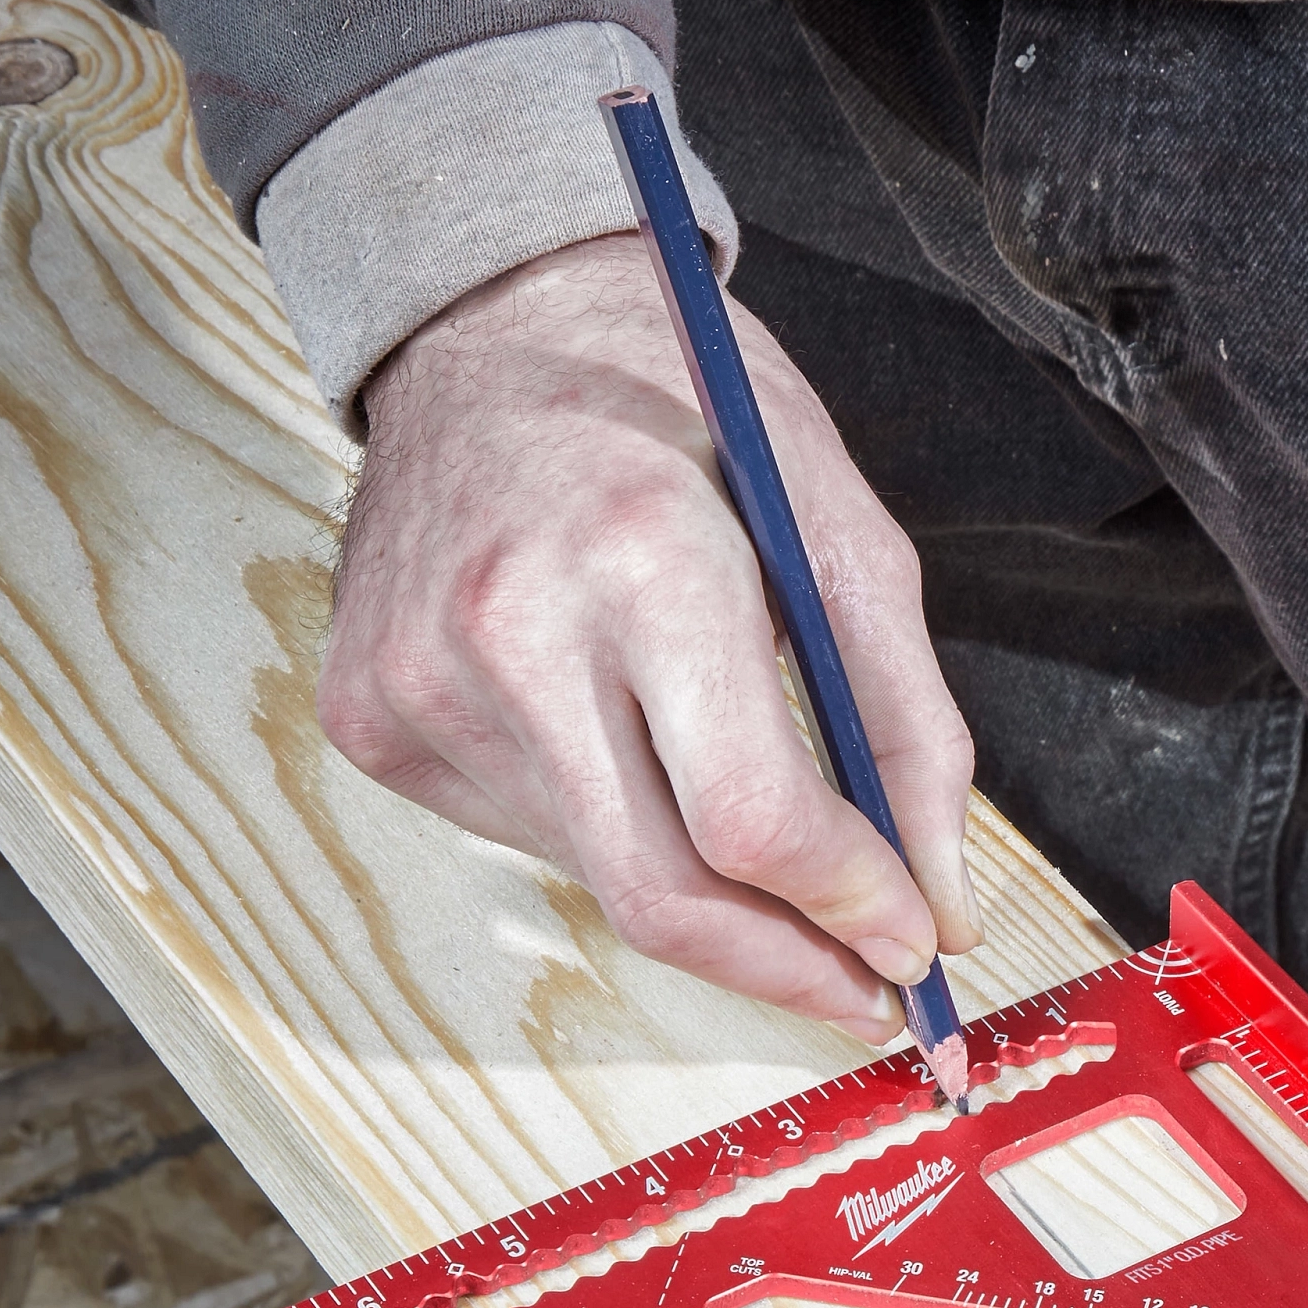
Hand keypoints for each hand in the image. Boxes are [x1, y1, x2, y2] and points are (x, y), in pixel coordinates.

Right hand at [324, 233, 975, 1029]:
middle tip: (866, 987)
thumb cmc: (680, 407)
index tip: (911, 944)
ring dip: (703, 891)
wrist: (485, 321)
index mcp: (644, 563)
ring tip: (753, 832)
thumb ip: (909, 724)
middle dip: (786, 966)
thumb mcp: (840, 528)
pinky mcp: (368, 714)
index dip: (847, 908)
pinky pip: (525, 834)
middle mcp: (508, 633)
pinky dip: (611, 831)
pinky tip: (630, 750)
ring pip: (597, 879)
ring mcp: (418, 682)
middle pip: (663, 896)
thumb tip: (939, 905)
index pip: (752, 820)